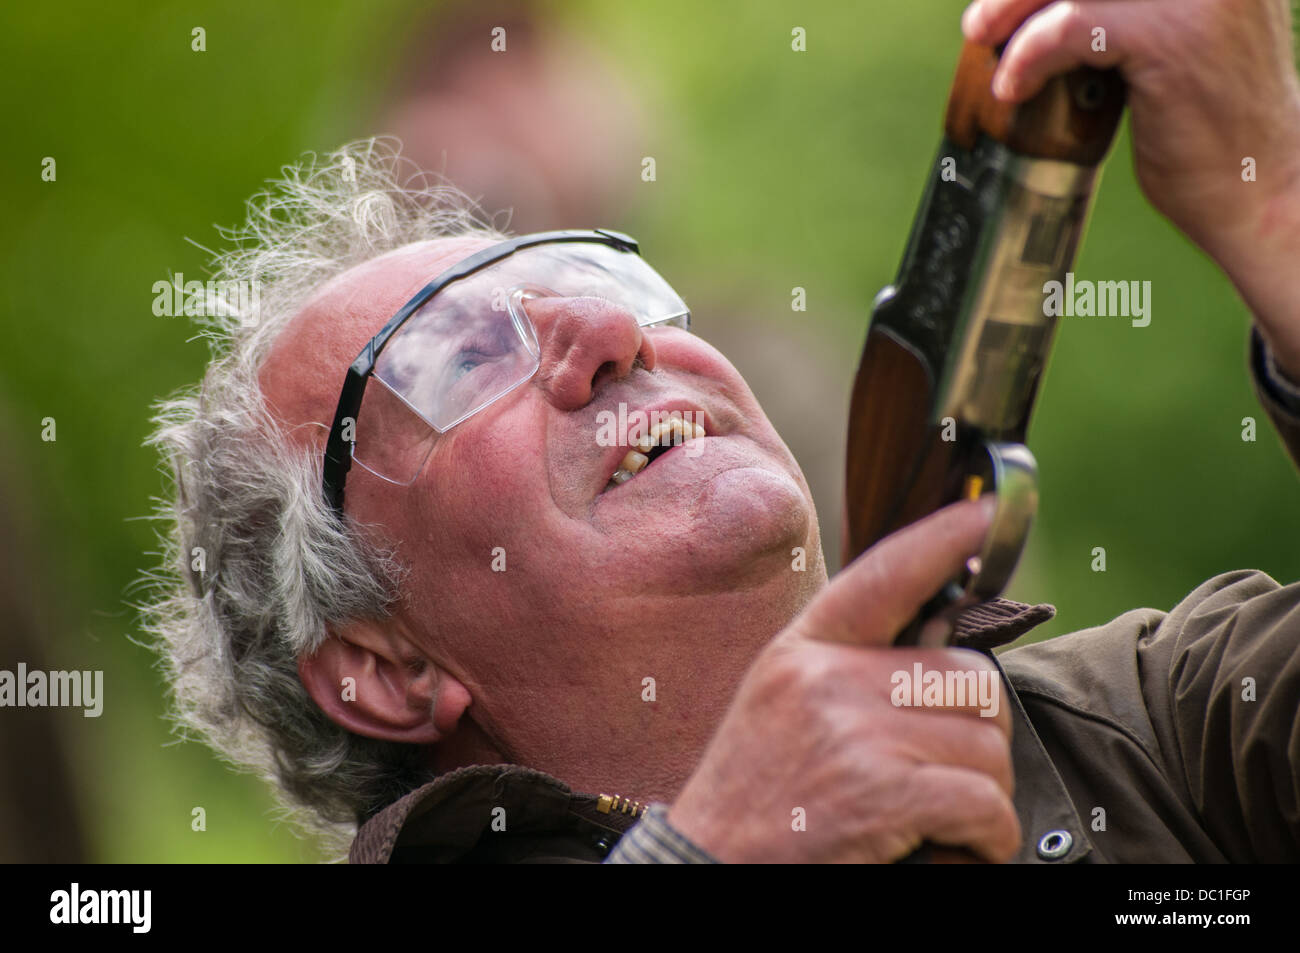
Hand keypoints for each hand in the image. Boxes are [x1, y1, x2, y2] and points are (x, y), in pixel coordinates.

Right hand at [667, 499, 1020, 862]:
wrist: (708, 871)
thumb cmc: (757, 800)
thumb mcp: (784, 709)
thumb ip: (849, 672)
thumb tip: (943, 655)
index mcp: (803, 651)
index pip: (884, 576)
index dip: (943, 539)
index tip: (990, 509)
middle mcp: (825, 677)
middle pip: (970, 677)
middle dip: (976, 734)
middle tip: (941, 775)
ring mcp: (851, 731)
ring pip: (987, 742)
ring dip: (980, 792)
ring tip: (931, 816)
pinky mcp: (879, 791)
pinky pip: (984, 802)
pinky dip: (986, 837)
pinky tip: (947, 847)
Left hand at [963, 0, 1299, 374]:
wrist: (1259, 189)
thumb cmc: (1210, 123)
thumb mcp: (1170, 40)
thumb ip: (1123, 7)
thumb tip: (1038, 2)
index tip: (1009, 2)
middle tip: (981, 23)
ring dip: (1015, 12)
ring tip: (984, 43)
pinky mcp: (1172, 35)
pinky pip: (1072, 27)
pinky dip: (1030, 55)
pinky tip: (1012, 87)